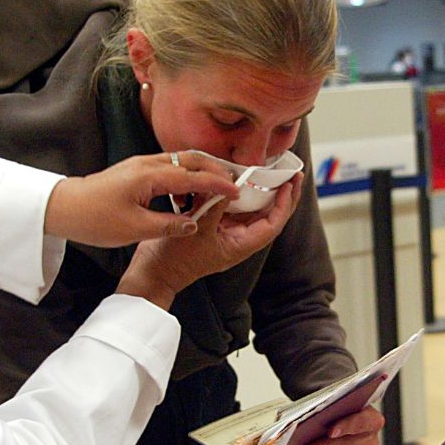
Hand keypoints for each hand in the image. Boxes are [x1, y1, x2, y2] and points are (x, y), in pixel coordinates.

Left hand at [46, 152, 240, 246]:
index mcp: (150, 176)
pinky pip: (170, 167)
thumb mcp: (134, 228)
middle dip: (216, 169)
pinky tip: (190, 192)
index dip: (218, 185)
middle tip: (236, 182)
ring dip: (203, 170)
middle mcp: (148, 164)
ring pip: (182, 160)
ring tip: (219, 186)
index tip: (238, 192)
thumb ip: (169, 225)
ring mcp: (141, 164)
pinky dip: (187, 175)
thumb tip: (193, 224)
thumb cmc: (94, 218)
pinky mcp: (136, 170)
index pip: (194, 177)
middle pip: (192, 159)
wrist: (64, 207)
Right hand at [115, 175, 301, 308]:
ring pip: (249, 210)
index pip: (272, 223)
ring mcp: (225, 233)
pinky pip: (229, 207)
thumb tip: (230, 183)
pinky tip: (236, 178)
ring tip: (270, 172)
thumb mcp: (199, 228)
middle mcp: (237, 239)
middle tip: (291, 174)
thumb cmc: (175, 259)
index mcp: (240, 245)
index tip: (289, 184)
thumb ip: (216, 204)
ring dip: (260, 192)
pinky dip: (234, 193)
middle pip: (266, 215)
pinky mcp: (211, 226)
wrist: (153, 272)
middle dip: (280, 195)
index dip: (283, 204)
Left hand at [300, 406, 384, 444]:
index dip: (348, 427)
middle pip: (351, 444)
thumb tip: (314, 414)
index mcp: (373, 418)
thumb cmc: (338, 401)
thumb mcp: (335, 398)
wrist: (336, 408)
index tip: (331, 432)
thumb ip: (331, 404)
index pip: (363, 422)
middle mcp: (371, 438)